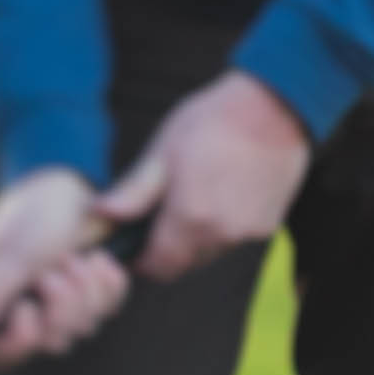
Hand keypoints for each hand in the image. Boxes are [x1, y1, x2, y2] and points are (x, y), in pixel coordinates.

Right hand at [0, 165, 134, 366]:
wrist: (64, 184)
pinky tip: (96, 257)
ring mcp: (64, 308)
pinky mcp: (94, 296)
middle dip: (62, 301)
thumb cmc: (28, 214)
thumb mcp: (9, 249)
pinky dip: (107, 280)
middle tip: (56, 266)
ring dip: (85, 285)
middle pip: (54, 342)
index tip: (27, 308)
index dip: (19, 341)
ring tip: (73, 255)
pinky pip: (110, 306)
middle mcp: (28, 314)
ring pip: (86, 327)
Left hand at [104, 72, 310, 284]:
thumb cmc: (213, 121)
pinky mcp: (267, 225)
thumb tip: (100, 214)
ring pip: (210, 253)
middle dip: (167, 250)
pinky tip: (221, 194)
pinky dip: (222, 227)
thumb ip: (133, 192)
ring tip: (193, 199)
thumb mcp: (163, 151)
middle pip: (184, 265)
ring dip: (195, 239)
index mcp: (190, 218)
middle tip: (160, 218)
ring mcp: (247, 232)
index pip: (159, 267)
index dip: (142, 261)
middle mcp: (221, 234)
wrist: (273, 107)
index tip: (135, 247)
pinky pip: (234, 239)